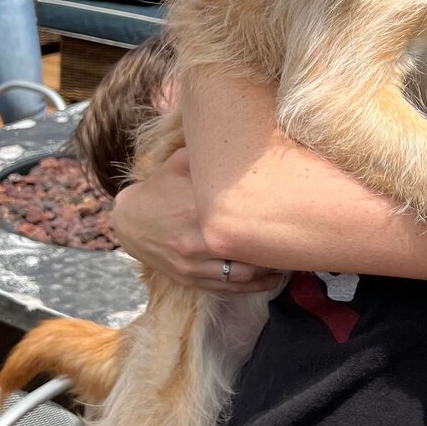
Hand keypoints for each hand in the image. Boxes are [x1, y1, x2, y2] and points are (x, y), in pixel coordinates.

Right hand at [112, 147, 282, 292]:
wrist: (128, 220)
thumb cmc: (159, 188)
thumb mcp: (181, 163)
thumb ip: (210, 156)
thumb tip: (244, 138)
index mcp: (197, 208)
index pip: (243, 216)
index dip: (271, 218)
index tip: (292, 214)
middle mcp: (196, 240)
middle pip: (247, 250)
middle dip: (275, 250)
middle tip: (299, 242)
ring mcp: (192, 263)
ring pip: (240, 275)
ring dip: (268, 273)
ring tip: (290, 265)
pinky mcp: (189, 278)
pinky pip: (226, 287)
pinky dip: (251, 287)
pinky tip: (269, 280)